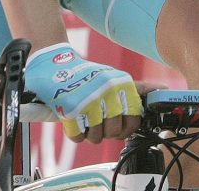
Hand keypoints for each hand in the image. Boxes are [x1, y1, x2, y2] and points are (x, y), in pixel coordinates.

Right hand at [25, 44, 141, 142]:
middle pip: (113, 132)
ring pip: (96, 137)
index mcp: (121, 83)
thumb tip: (146, 102)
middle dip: (104, 132)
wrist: (53, 62)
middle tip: (96, 123)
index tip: (116, 126)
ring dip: (88, 133)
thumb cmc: (84, 75)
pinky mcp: (71, 108)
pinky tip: (72, 121)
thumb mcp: (111, 77)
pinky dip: (74, 133)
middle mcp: (108, 90)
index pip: (134, 120)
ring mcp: (90, 100)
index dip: (124, 129)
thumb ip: (130, 91)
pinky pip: (77, 137)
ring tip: (83, 120)